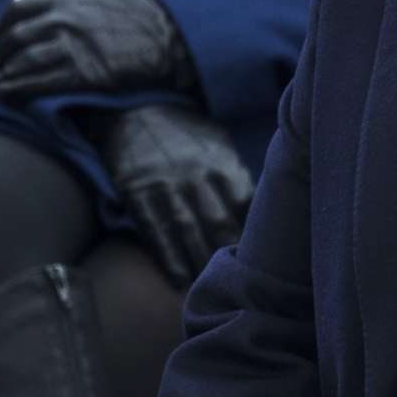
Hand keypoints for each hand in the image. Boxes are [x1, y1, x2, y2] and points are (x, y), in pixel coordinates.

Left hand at [0, 0, 195, 102]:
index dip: (3, 26)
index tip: (0, 39)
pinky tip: (6, 95)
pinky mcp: (84, 74)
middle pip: (15, 35)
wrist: (175, 39)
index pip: (18, 6)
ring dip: (3, 75)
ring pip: (22, 60)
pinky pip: (39, 83)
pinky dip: (16, 89)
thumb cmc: (146, 15)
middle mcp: (65, 17)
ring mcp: (73, 45)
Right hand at [87, 104, 252, 285]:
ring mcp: (163, 183)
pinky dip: (167, 257)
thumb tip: (261, 210)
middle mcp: (193, 172)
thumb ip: (236, 175)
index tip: (263, 258)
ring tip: (211, 287)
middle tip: (242, 281)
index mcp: (219, 159)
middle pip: (217, 221)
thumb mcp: (216, 142)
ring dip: (200, 262)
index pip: (245, 204)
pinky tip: (177, 279)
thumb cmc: (184, 134)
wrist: (133, 109)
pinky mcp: (136, 192)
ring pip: (187, 230)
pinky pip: (154, 230)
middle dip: (229, 254)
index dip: (253, 234)